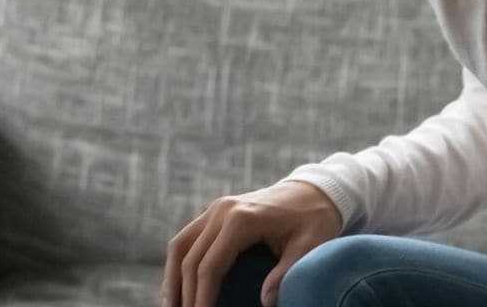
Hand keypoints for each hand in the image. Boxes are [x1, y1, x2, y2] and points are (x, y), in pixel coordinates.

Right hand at [162, 181, 341, 306]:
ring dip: (173, 279)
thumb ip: (285, 274)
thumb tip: (266, 304)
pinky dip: (179, 262)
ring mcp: (217, 208)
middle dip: (185, 296)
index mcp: (241, 219)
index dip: (201, 299)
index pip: (209, 266)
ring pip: (181, 244)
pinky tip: (179, 287)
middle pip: (190, 258)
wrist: (314, 190)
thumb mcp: (309, 247)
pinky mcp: (217, 211)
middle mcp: (222, 210)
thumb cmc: (314, 221)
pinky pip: (188, 237)